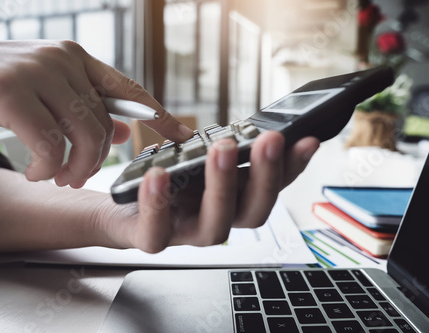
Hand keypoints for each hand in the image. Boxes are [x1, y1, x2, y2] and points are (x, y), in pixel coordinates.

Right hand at [0, 39, 192, 187]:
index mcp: (75, 58)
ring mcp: (36, 71)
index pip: (129, 90)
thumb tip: (124, 130)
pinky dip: (45, 168)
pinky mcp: (9, 91)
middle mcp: (62, 59)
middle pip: (106, 124)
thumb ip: (85, 107)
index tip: (184, 136)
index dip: (160, 115)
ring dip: (74, 167)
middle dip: (96, 161)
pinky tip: (35, 173)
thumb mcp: (45, 92)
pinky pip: (48, 143)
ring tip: (56, 176)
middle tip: (75, 176)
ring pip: (85, 134)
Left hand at [95, 133, 319, 252]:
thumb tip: (251, 127)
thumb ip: (225, 151)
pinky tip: (158, 174)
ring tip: (222, 149)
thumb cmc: (167, 181)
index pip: (272, 187)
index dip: (292, 167)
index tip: (307, 140)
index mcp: (233, 199)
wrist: (122, 208)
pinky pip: (156, 232)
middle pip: (252, 212)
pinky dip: (158, 203)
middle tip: (269, 140)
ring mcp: (186, 233)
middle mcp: (217, 219)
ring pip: (214, 226)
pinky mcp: (151, 239)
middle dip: (264, 176)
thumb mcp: (197, 160)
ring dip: (222, 186)